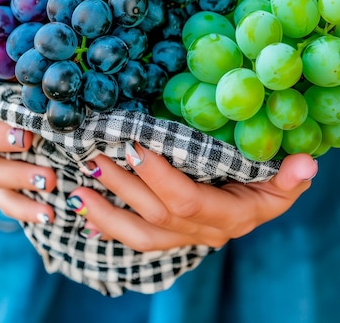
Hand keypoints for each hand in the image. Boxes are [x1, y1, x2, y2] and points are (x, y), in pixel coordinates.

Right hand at [0, 79, 56, 223]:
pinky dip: (27, 209)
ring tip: (49, 178)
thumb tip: (45, 68)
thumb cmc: (24, 92)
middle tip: (26, 138)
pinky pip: (6, 201)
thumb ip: (21, 76)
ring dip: (20, 176)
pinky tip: (48, 213)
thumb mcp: (20, 81)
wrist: (31, 122)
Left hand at [67, 141, 317, 250]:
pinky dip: (107, 226)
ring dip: (105, 212)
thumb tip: (307, 163)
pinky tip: (84, 210)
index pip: (187, 200)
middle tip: (93, 155)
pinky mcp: (166, 238)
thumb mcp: (280, 185)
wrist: (251, 210)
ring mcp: (181, 238)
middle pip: (154, 214)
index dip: (159, 176)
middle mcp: (201, 232)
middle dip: (122, 186)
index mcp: (227, 215)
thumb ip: (289, 178)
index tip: (135, 145)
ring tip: (77, 189)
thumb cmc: (264, 190)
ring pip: (138, 234)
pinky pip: (134, 239)